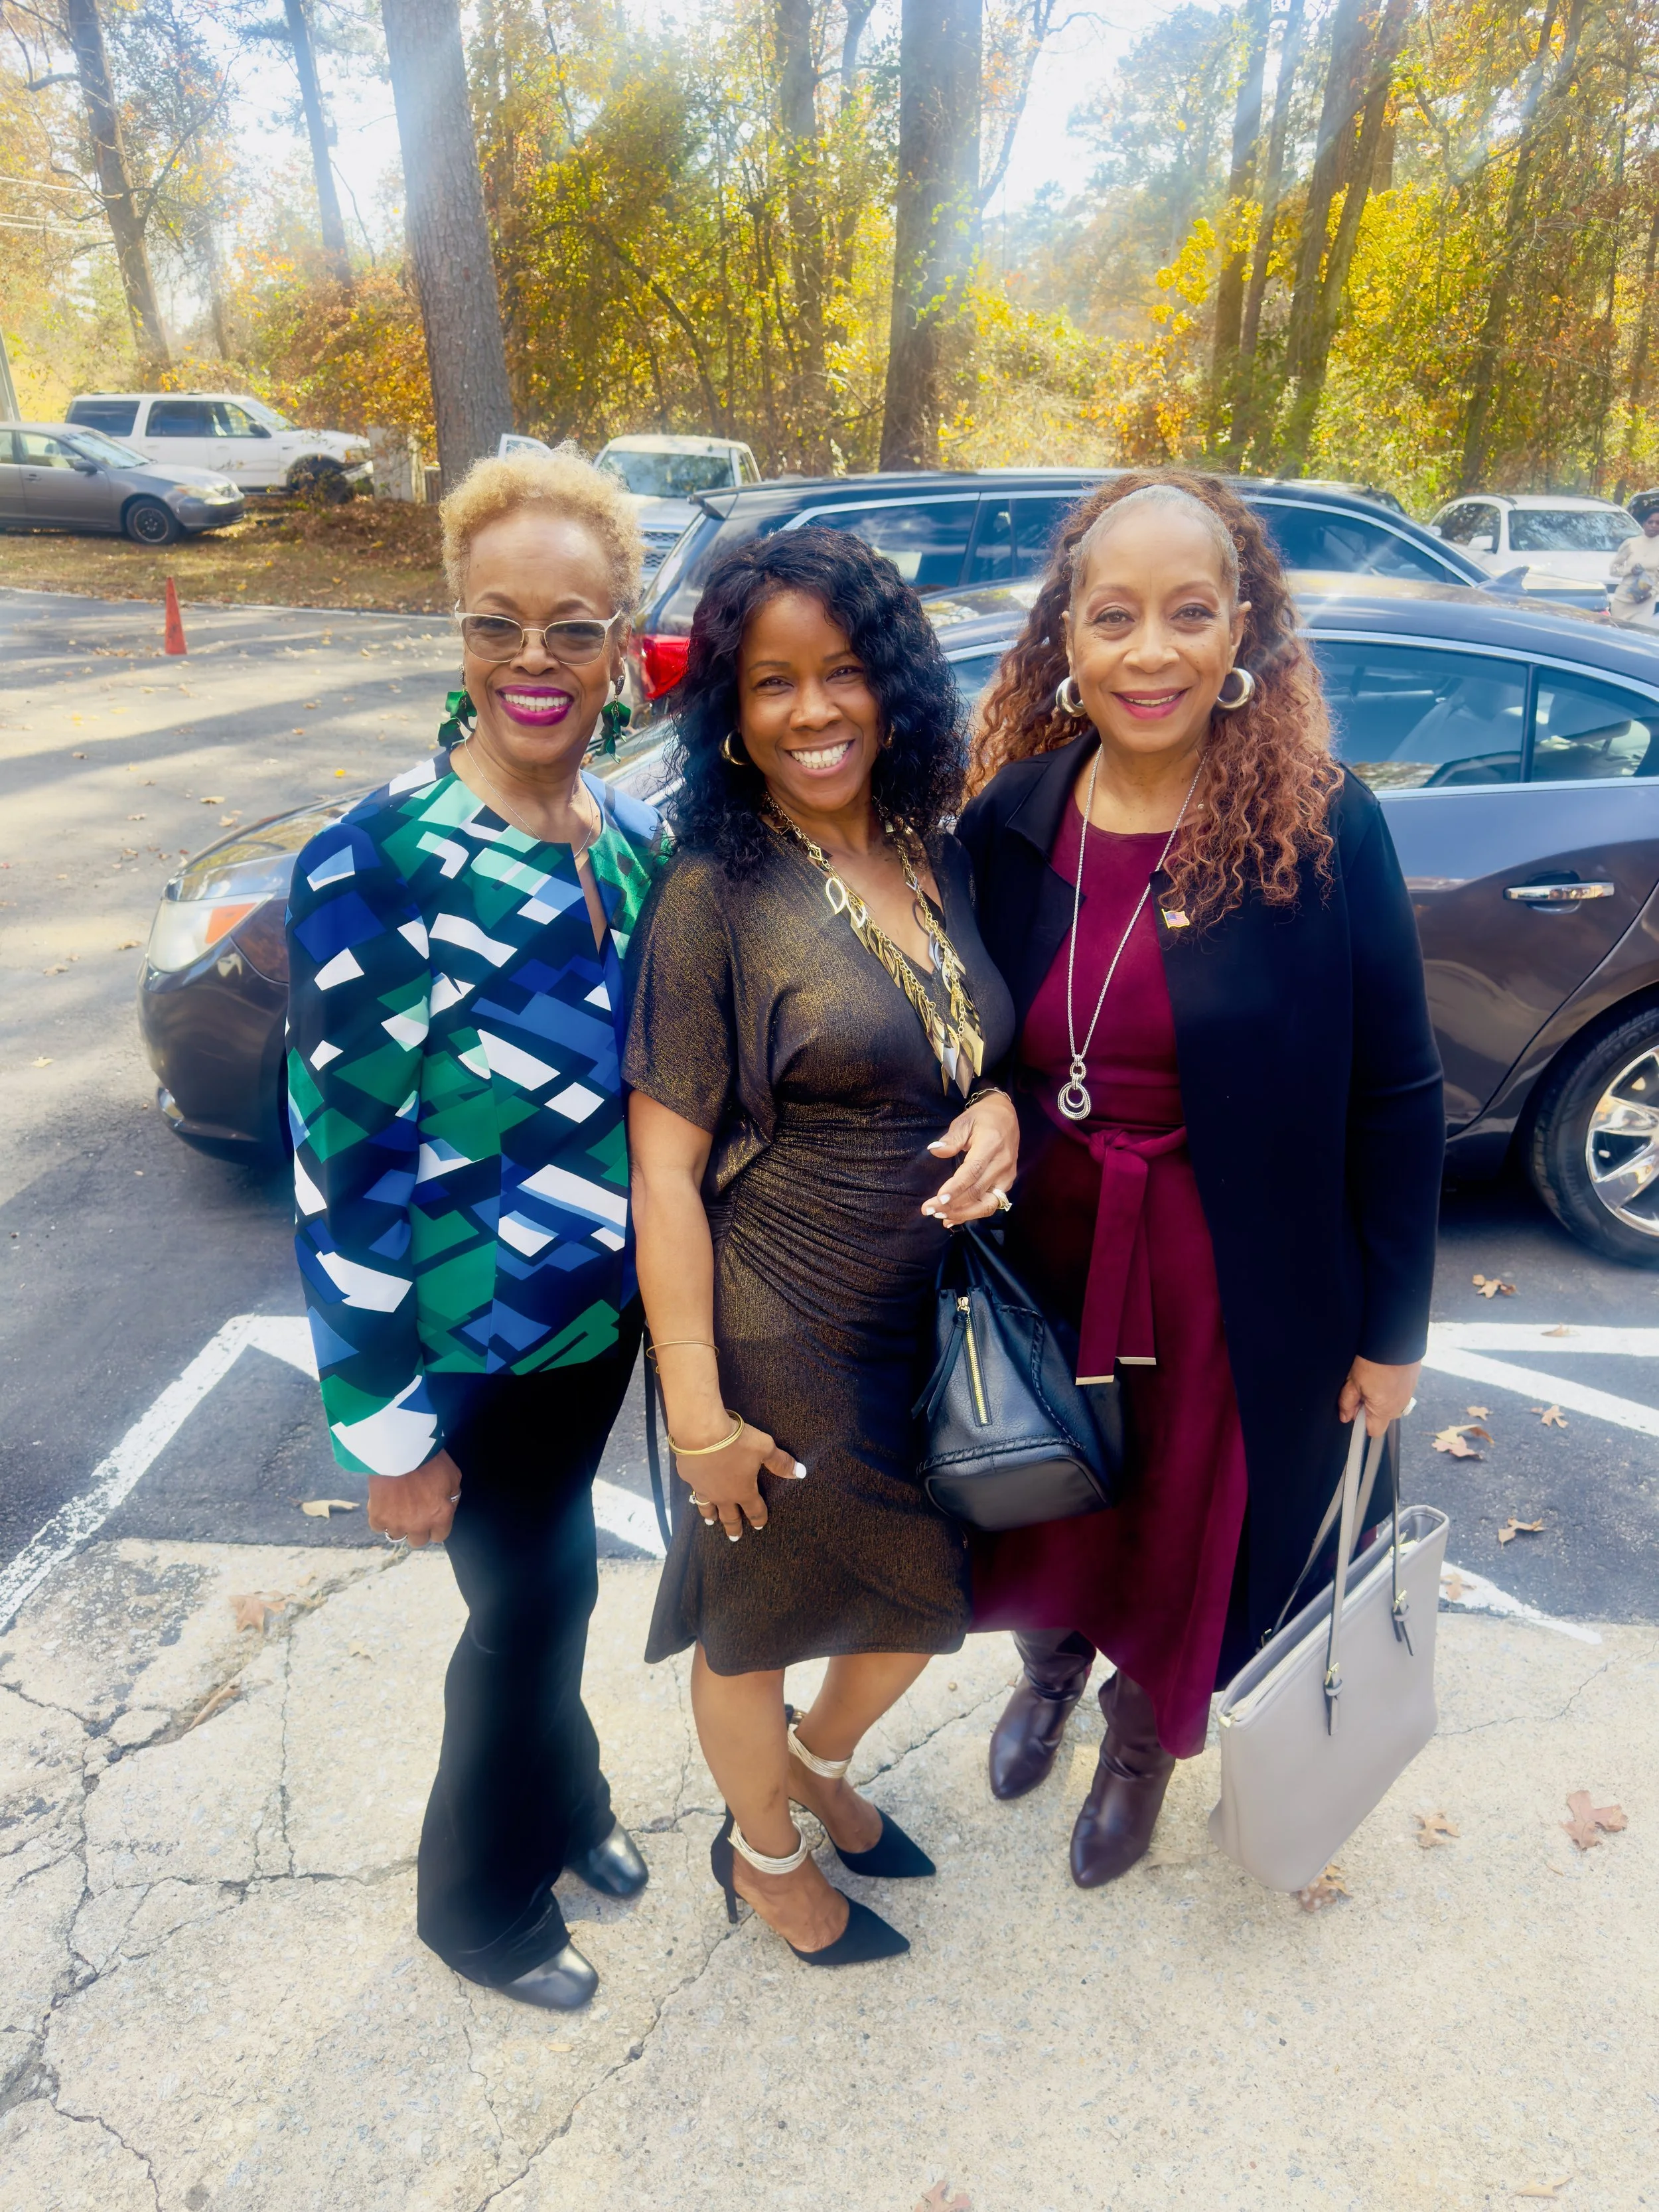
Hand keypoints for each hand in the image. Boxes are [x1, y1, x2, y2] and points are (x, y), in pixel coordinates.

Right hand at [367, 1449, 462, 1546]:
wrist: (400, 1451)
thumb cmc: (430, 1460)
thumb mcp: (453, 1475)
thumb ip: (452, 1495)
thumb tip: (448, 1506)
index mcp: (440, 1516)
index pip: (439, 1536)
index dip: (436, 1526)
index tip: (431, 1517)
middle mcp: (419, 1525)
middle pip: (418, 1541)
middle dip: (417, 1530)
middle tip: (414, 1514)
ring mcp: (397, 1523)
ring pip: (397, 1536)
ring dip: (398, 1525)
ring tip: (397, 1509)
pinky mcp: (377, 1517)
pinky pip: (378, 1527)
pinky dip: (381, 1518)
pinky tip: (383, 1506)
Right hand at [671, 1417, 803, 1542]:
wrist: (701, 1433)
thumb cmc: (736, 1441)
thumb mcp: (764, 1448)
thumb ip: (781, 1462)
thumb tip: (801, 1472)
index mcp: (743, 1491)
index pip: (754, 1510)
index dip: (759, 1519)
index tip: (760, 1527)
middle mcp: (723, 1495)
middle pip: (729, 1516)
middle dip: (733, 1527)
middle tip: (735, 1538)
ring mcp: (703, 1488)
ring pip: (707, 1507)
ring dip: (710, 1515)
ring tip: (711, 1522)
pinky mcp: (688, 1477)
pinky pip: (694, 1488)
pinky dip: (696, 1492)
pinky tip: (695, 1490)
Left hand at [923, 1089, 1019, 1226]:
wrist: (1006, 1116)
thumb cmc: (982, 1118)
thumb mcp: (964, 1121)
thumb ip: (951, 1138)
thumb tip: (934, 1150)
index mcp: (991, 1146)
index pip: (973, 1171)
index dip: (956, 1188)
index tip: (938, 1199)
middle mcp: (1002, 1164)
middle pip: (977, 1191)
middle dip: (952, 1205)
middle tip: (929, 1210)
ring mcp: (1007, 1176)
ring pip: (987, 1204)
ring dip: (963, 1214)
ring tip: (940, 1217)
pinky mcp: (1007, 1184)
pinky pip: (991, 1204)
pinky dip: (972, 1214)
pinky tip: (954, 1218)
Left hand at [1338, 1357, 1419, 1437]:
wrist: (1396, 1340)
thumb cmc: (1373, 1362)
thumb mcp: (1354, 1382)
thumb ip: (1348, 1402)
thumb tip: (1345, 1417)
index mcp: (1384, 1411)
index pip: (1374, 1431)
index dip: (1362, 1423)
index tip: (1354, 1410)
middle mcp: (1399, 1406)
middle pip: (1381, 1415)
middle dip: (1370, 1405)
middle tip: (1361, 1387)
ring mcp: (1409, 1393)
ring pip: (1390, 1402)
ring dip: (1381, 1394)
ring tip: (1373, 1377)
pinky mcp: (1413, 1380)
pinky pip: (1399, 1389)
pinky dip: (1391, 1384)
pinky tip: (1384, 1371)